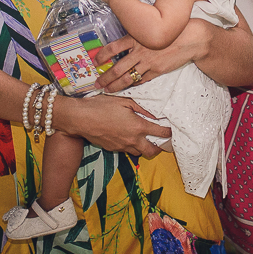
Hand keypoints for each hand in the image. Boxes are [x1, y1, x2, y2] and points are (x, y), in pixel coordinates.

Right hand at [55, 93, 169, 157]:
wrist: (81, 118)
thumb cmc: (102, 106)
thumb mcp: (124, 101)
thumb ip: (142, 108)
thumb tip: (155, 113)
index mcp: (138, 126)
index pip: (160, 133)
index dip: (169, 132)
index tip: (171, 130)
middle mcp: (132, 139)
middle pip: (152, 151)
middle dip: (159, 148)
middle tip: (161, 141)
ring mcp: (122, 146)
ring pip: (139, 153)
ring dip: (144, 148)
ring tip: (145, 139)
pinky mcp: (113, 149)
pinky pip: (127, 151)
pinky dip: (131, 146)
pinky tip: (128, 138)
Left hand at [93, 33, 193, 93]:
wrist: (191, 38)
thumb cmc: (172, 30)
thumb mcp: (150, 28)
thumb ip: (137, 35)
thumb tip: (125, 41)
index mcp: (136, 38)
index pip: (113, 48)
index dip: (102, 56)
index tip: (95, 62)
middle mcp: (139, 51)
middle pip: (117, 68)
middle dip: (105, 78)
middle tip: (97, 84)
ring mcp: (148, 62)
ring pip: (127, 77)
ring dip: (115, 85)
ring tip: (107, 90)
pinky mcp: (157, 70)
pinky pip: (141, 80)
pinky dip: (133, 84)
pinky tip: (127, 87)